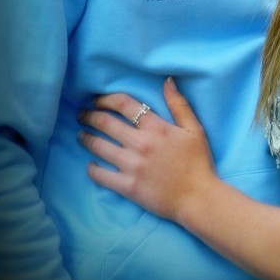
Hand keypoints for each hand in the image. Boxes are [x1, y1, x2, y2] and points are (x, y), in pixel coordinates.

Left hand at [77, 77, 214, 223]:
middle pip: (106, 123)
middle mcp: (141, 143)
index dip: (106, 99)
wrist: (198, 198)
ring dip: (86, 139)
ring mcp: (132, 166)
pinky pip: (101, 176)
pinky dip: (92, 169)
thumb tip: (167, 80)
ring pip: (99, 147)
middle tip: (81, 115)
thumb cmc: (198, 162)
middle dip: (89, 116)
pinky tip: (90, 165)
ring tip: (81, 136)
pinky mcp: (128, 187)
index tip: (97, 101)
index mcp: (156, 127)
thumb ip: (179, 104)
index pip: (124, 104)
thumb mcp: (194, 129)